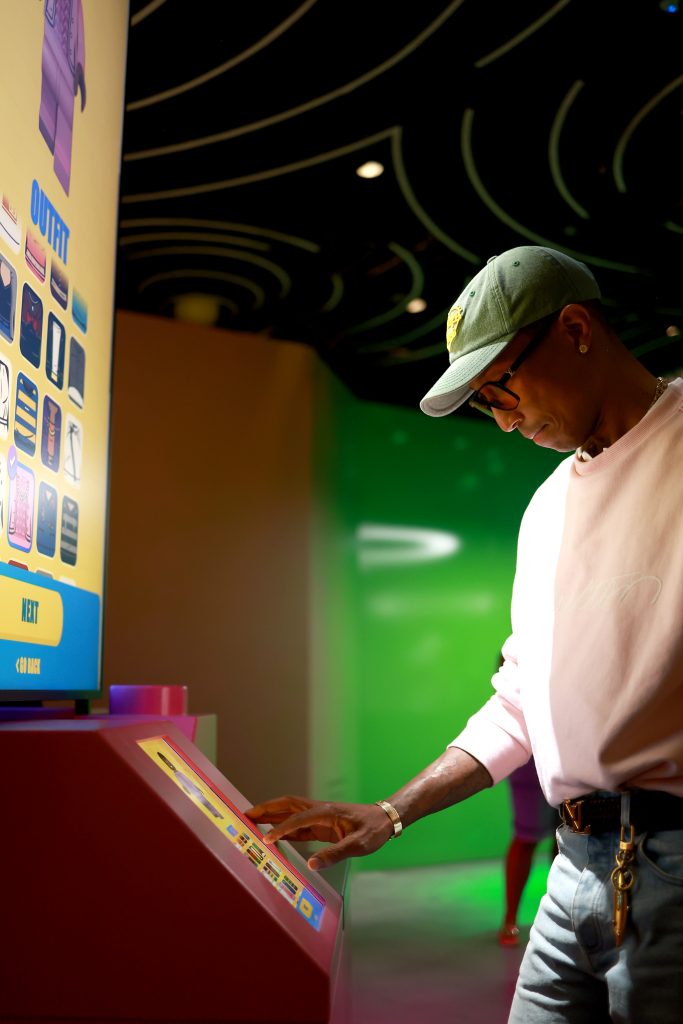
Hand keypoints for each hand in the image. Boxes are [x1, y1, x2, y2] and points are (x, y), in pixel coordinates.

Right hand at [244, 795, 394, 869]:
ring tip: (253, 820)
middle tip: (246, 815)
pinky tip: (275, 834)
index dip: (281, 828)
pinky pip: (298, 824)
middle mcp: (320, 810)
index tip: (266, 839)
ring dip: (272, 814)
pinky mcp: (322, 824)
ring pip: (290, 811)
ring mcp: (319, 816)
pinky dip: (284, 827)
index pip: (298, 818)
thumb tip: (311, 865)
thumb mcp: (358, 845)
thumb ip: (334, 855)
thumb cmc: (373, 830)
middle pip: (288, 805)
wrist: (385, 819)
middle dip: (267, 809)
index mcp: (326, 812)